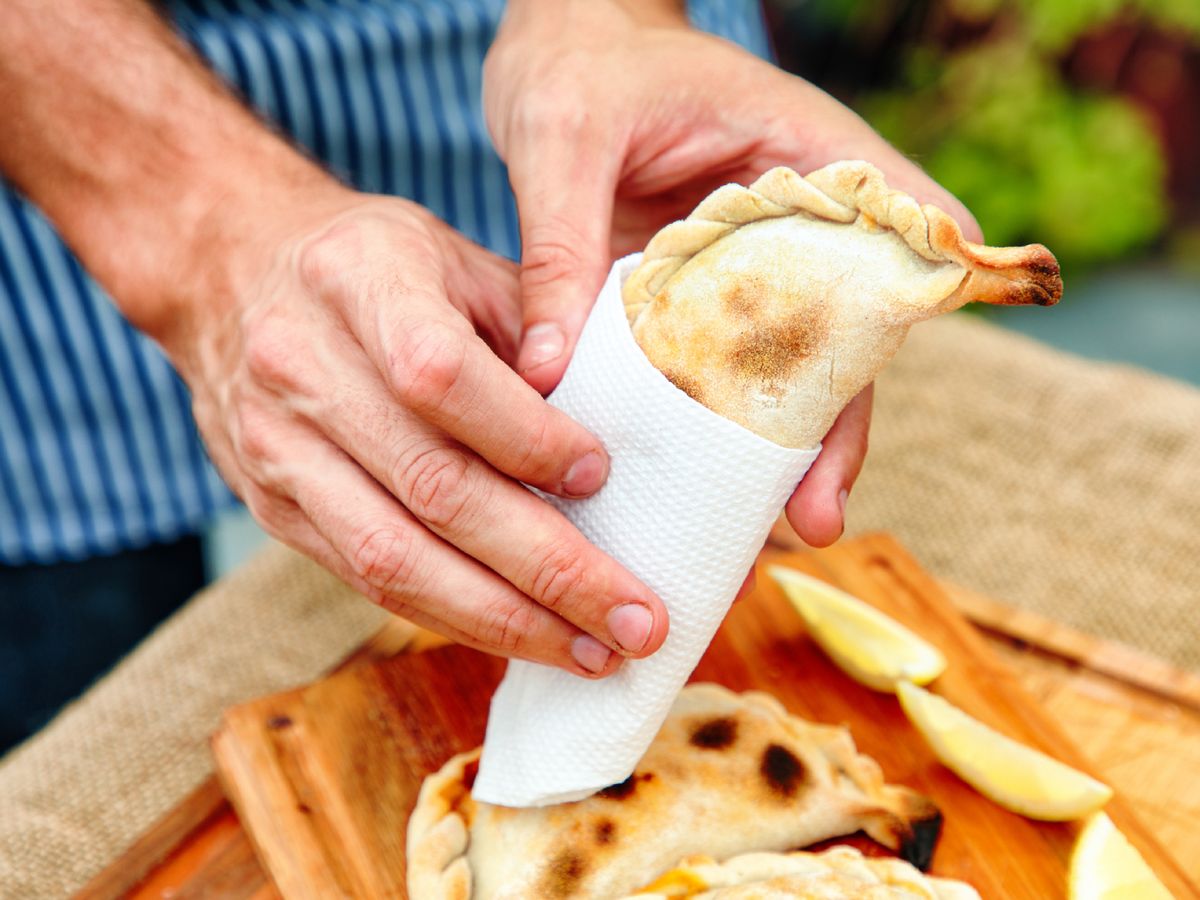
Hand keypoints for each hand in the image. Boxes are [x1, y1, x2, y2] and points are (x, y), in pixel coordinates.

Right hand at [150, 185, 667, 676]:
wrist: (226, 271)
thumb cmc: (372, 262)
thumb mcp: (455, 259)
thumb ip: (534, 328)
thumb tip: (623, 426)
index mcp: (358, 281)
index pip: (441, 376)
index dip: (526, 438)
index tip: (601, 478)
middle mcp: (302, 367)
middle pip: (431, 489)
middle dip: (548, 567)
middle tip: (636, 619)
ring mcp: (276, 447)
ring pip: (394, 559)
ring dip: (505, 619)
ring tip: (592, 652)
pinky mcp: (269, 506)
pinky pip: (366, 580)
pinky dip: (451, 616)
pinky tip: (521, 636)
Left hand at [484, 1, 982, 545]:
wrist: (554, 49)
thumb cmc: (576, 63)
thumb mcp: (561, 139)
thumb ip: (560, 250)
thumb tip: (545, 375)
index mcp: (795, 151)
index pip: (898, 214)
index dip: (928, 279)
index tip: (938, 344)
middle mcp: (788, 220)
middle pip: (845, 328)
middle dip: (838, 425)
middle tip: (818, 514)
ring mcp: (747, 267)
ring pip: (786, 366)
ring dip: (782, 450)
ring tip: (772, 529)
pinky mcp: (698, 298)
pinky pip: (716, 371)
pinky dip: (714, 430)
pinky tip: (702, 492)